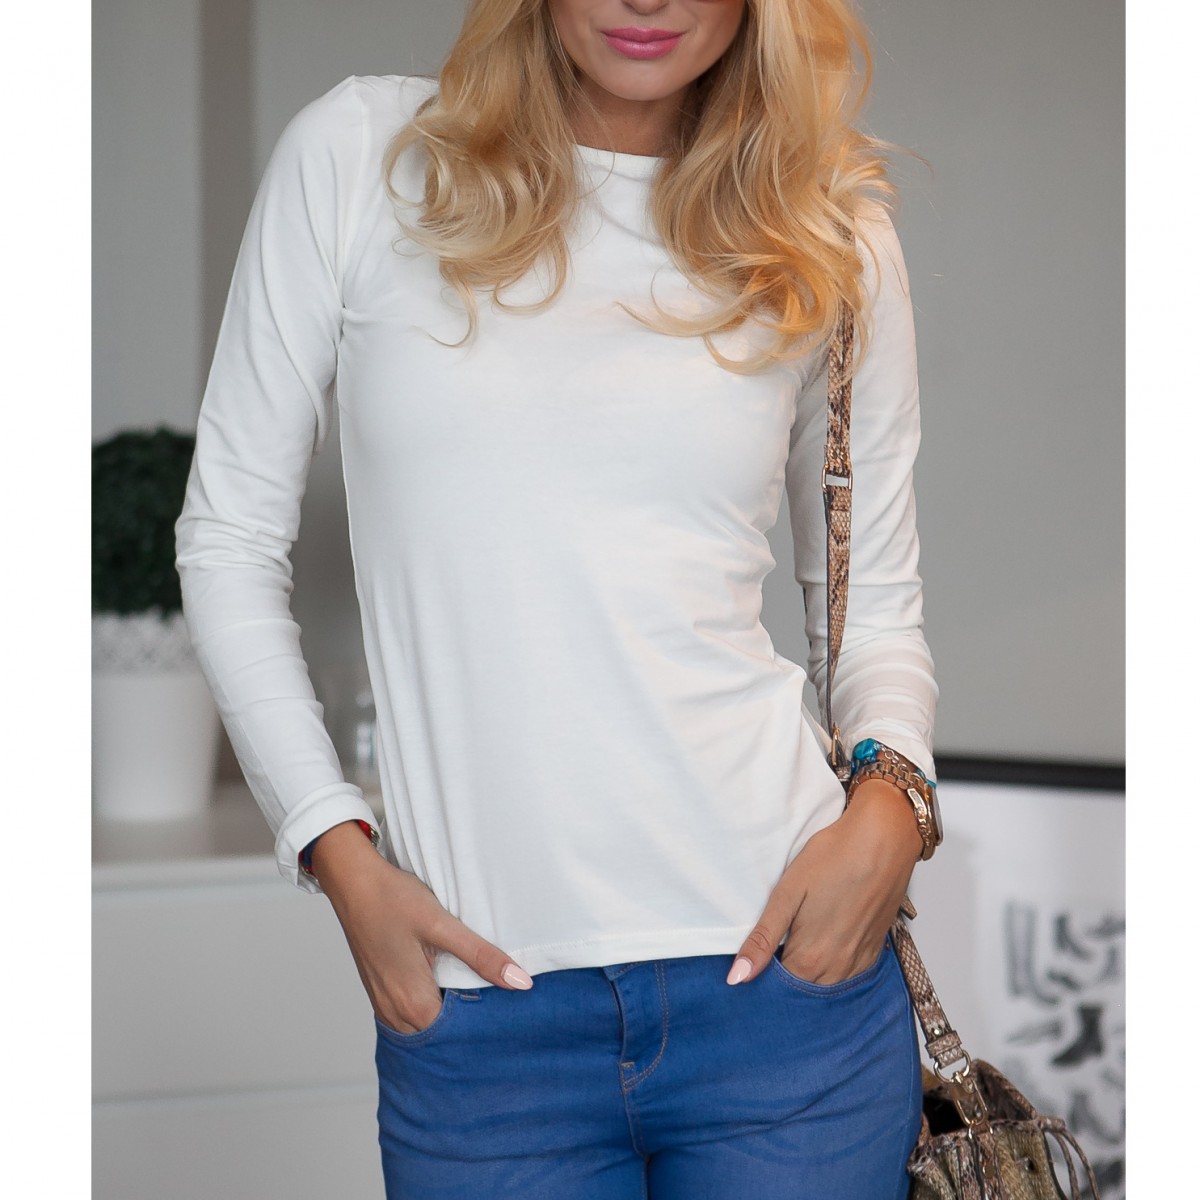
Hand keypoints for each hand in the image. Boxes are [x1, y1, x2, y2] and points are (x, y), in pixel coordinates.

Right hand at [309, 821, 533, 1033]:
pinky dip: (434, 1002)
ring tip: (478, 987)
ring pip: (428, 1023)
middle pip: (443, 1033)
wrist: (352, 882)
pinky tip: (449, 980)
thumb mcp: (443, 925)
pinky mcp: (381, 991)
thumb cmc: (392, 900)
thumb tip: (520, 983)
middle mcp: (395, 1014)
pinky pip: (413, 1011)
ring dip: (451, 1010)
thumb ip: (481, 956)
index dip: (488, 1021)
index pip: (460, 1034)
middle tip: (501, 997)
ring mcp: (384, 1004)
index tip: (510, 1006)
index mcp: (412, 1005)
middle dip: (470, 1019)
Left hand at [727, 780, 922, 985]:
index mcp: (811, 958)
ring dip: (809, 975)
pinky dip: (832, 968)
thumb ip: (763, 938)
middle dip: (785, 979)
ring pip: (826, 985)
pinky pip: (848, 974)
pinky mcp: (875, 949)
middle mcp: (838, 968)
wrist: (883, 839)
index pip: (779, 989)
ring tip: (796, 944)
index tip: (755, 959)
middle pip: (803, 989)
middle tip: (772, 950)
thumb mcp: (787, 894)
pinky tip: (824, 944)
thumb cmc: (833, 858)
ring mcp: (860, 960)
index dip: (763, 976)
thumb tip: (737, 977)